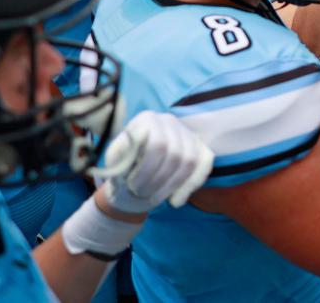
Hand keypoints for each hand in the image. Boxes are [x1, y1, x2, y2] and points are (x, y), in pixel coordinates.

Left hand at [91, 111, 212, 214]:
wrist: (132, 176)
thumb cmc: (122, 168)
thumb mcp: (114, 162)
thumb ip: (119, 158)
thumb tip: (130, 156)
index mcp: (147, 119)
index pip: (157, 144)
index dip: (146, 170)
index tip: (132, 185)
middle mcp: (170, 121)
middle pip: (175, 154)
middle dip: (158, 181)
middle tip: (142, 194)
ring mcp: (187, 133)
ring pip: (190, 161)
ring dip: (172, 186)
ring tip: (154, 197)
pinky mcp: (200, 147)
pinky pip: (205, 164)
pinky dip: (191, 186)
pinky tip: (176, 201)